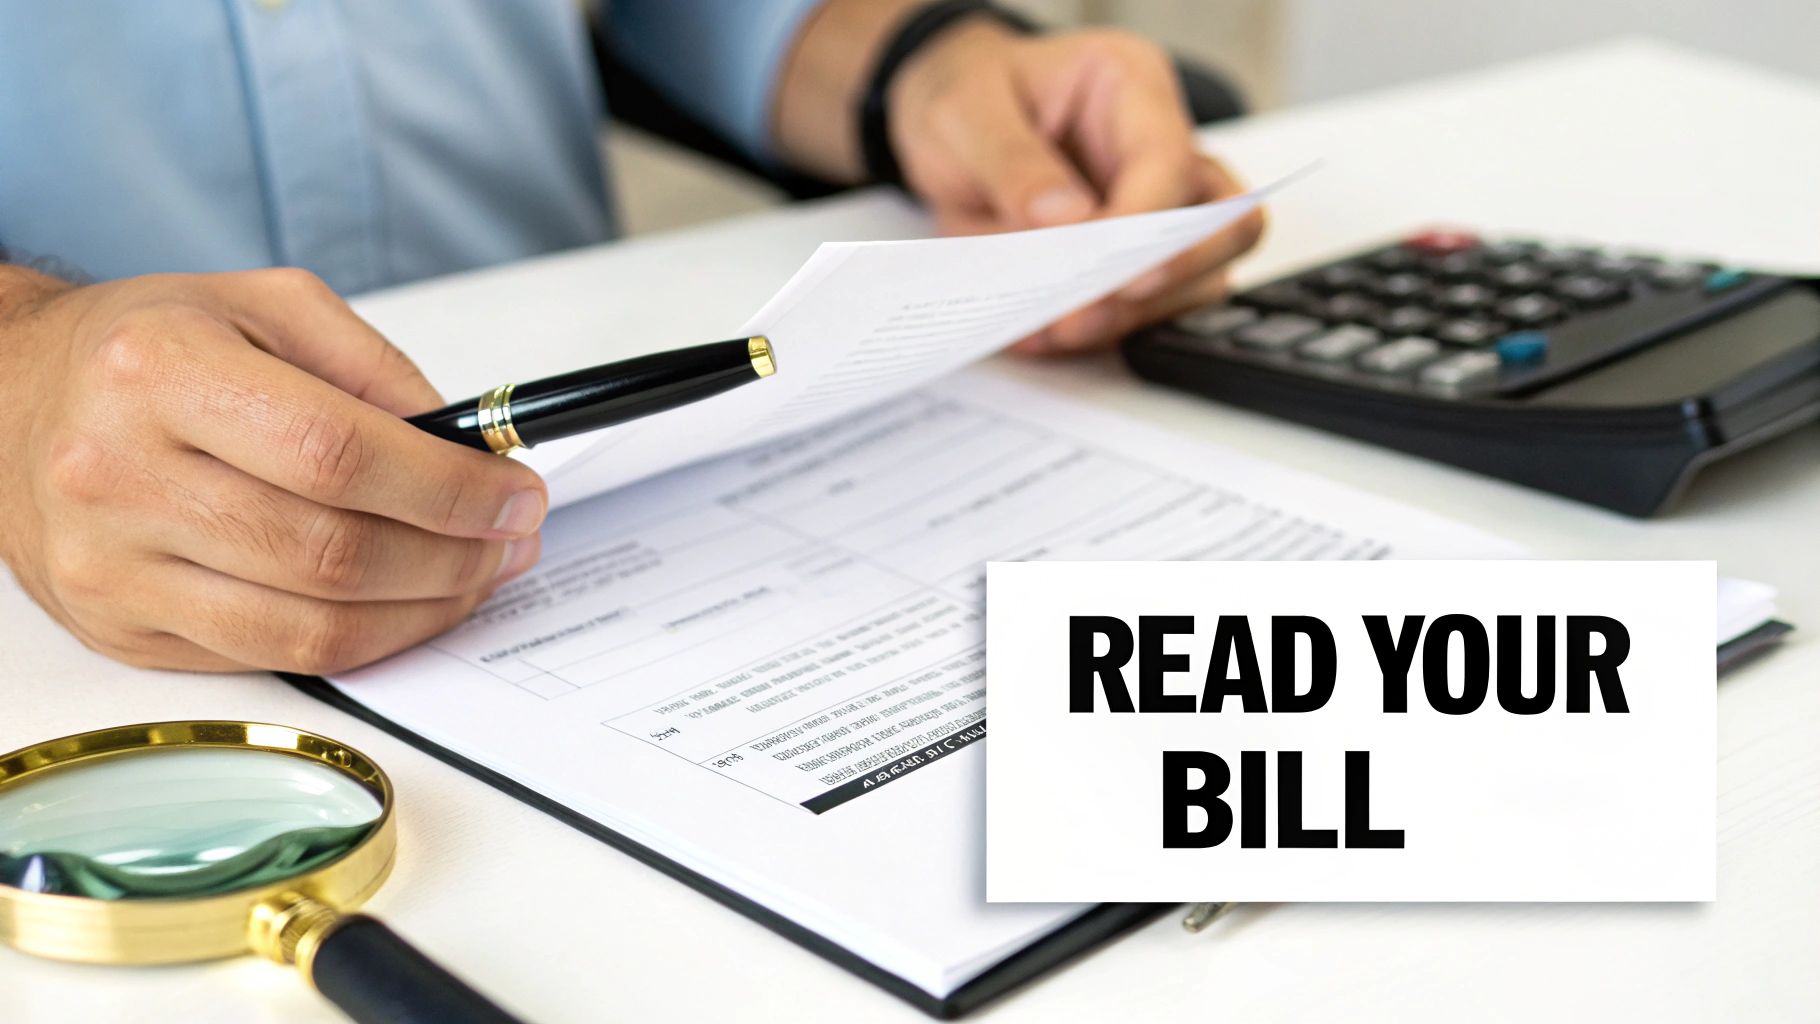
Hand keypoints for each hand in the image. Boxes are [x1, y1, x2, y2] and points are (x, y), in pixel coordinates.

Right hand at [0, 267, 546, 672]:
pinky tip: (407, 605)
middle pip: (330, 552)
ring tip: (477, 575)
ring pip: (308, 628)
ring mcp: (112, 565)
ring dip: (423, 611)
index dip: (448, 488)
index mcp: (159, 372)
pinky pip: (271, 660)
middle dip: (454, 557)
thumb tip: (470, 452)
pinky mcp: (120, 629)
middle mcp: (119, 473)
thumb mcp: (267, 307)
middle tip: (512, 539)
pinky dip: (364, 642)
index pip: (336, 454)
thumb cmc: (149, 346)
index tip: (516, 495)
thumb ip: (376, 370)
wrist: (11, 398)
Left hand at [887, 22, 1264, 353]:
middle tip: (1090, 312)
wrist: (949, 129)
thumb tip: (1066, 219)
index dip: (1145, 220)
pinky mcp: (1134, 264)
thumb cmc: (969, 99)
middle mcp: (1163, 149)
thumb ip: (1012, 161)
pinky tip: (1044, 334)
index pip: (1171, 159)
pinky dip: (1099, 333)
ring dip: (1134, 316)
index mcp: (1133, 87)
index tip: (1104, 265)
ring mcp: (1159, 212)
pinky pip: (1143, 312)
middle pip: (1225, 222)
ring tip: (1058, 329)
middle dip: (1170, 277)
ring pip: (1197, 280)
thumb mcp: (965, 110)